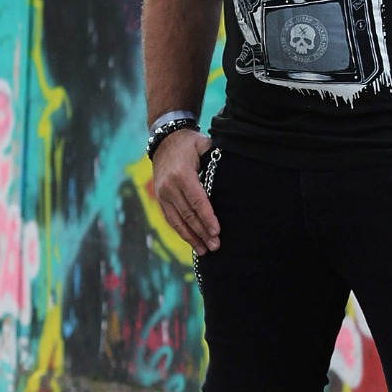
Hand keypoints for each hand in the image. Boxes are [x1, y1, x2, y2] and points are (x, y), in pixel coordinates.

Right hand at [152, 129, 219, 254]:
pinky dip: (181, 232)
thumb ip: (215, 158)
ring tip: (204, 251)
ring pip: (177, 221)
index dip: (207, 218)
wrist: (164, 141)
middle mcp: (169, 187)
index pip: (197, 201)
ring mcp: (162, 194)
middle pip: (188, 215)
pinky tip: (192, 242)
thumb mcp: (203, 145)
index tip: (217, 232)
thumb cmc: (189, 143)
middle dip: (202, 233)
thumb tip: (231, 172)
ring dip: (191, 237)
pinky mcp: (160, 199)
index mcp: (182, 175)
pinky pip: (171, 219)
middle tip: (215, 246)